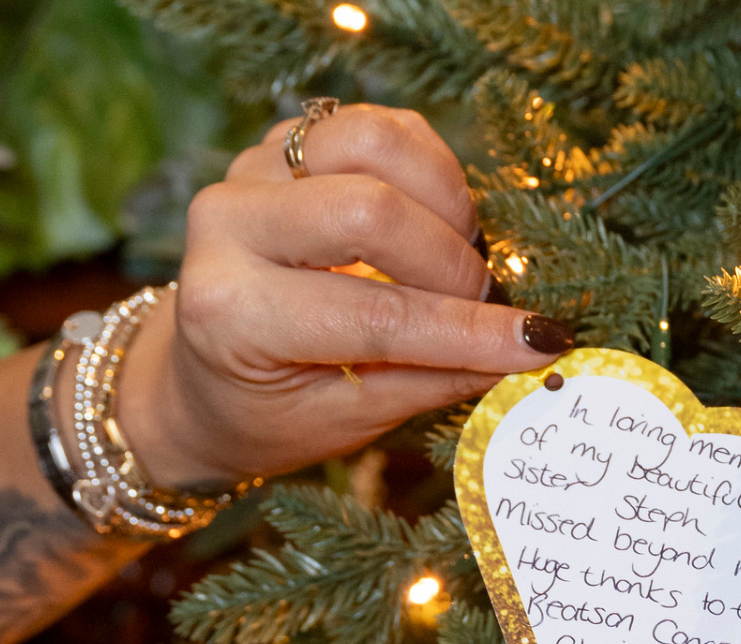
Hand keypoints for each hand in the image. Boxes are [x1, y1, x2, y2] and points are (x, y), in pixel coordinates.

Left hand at [115, 104, 573, 487]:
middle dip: (451, 262)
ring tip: (455, 256)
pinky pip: (380, 125)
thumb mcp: (345, 420)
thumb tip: (526, 352)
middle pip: (371, 210)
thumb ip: (430, 380)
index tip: (539, 344)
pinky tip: (437, 219)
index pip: (374, 316)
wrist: (200, 371)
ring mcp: (252, 169)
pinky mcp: (285, 140)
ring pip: (374, 142)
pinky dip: (431, 168)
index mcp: (232, 314)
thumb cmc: (271, 409)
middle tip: (480, 302)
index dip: (468, 331)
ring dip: (444, 201)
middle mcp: (227, 225)